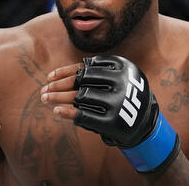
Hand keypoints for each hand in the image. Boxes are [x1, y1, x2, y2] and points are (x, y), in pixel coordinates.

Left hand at [41, 56, 179, 173]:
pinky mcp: (115, 122)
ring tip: (44, 98)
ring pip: (80, 97)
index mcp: (121, 65)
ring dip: (58, 98)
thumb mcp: (113, 77)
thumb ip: (90, 73)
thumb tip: (54, 78)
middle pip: (80, 81)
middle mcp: (121, 81)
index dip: (64, 72)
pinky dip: (68, 113)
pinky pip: (85, 116)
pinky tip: (57, 111)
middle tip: (43, 90)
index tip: (49, 77)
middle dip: (58, 86)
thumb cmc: (121, 95)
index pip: (85, 67)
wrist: (145, 121)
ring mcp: (119, 102)